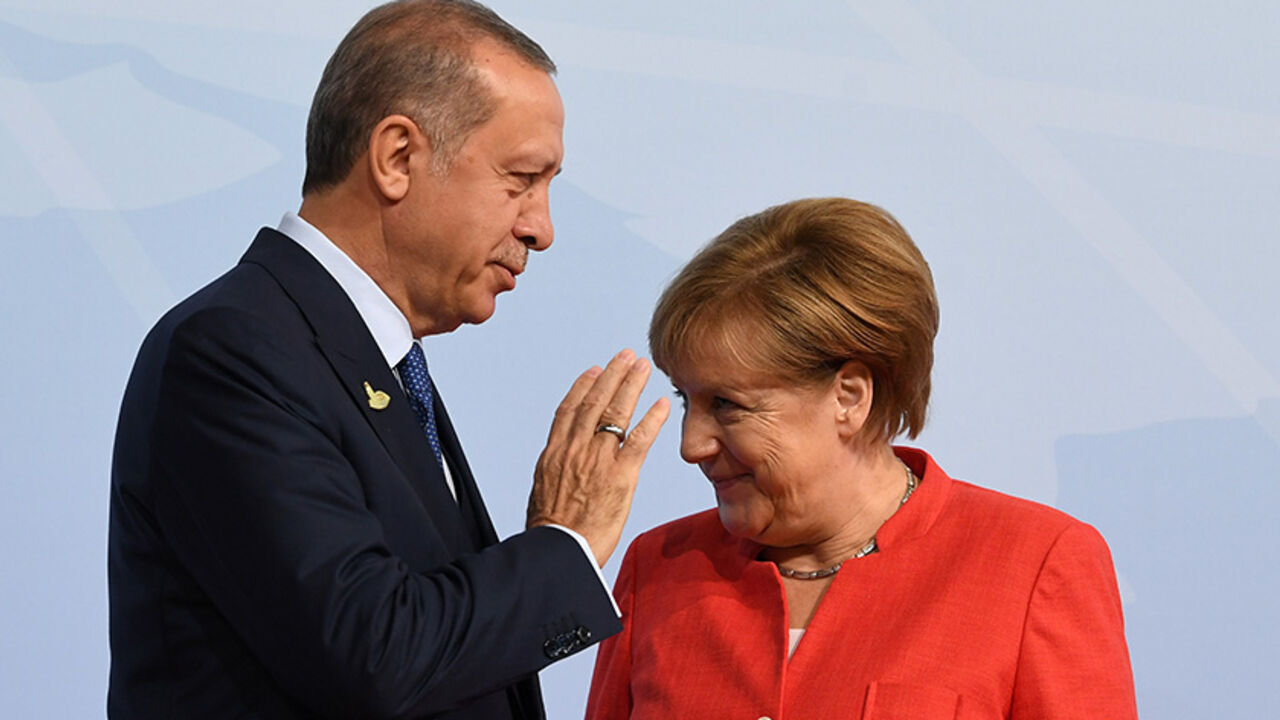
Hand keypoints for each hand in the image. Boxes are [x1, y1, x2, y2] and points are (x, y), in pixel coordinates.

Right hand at [527, 349, 670, 565]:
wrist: (558, 552)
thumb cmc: (551, 533)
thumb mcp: (544, 494)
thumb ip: (557, 474)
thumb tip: (561, 471)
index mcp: (555, 453)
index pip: (569, 410)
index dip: (583, 387)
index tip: (594, 370)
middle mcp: (575, 449)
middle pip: (595, 402)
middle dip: (612, 375)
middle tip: (626, 356)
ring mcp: (598, 460)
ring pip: (616, 412)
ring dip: (631, 385)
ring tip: (644, 368)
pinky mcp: (620, 476)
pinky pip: (639, 440)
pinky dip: (652, 419)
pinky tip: (663, 404)